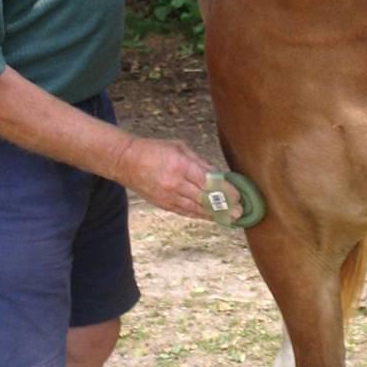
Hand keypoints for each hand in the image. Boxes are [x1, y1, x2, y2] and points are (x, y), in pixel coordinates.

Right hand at [116, 136, 242, 221]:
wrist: (126, 161)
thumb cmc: (154, 150)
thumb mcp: (180, 147)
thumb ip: (200, 162)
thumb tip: (218, 175)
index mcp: (181, 166)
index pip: (208, 182)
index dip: (225, 191)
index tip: (239, 196)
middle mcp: (175, 184)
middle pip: (205, 199)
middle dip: (224, 206)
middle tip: (240, 212)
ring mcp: (168, 197)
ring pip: (196, 209)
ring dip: (215, 215)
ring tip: (230, 219)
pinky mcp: (163, 205)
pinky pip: (185, 212)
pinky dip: (200, 215)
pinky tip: (212, 218)